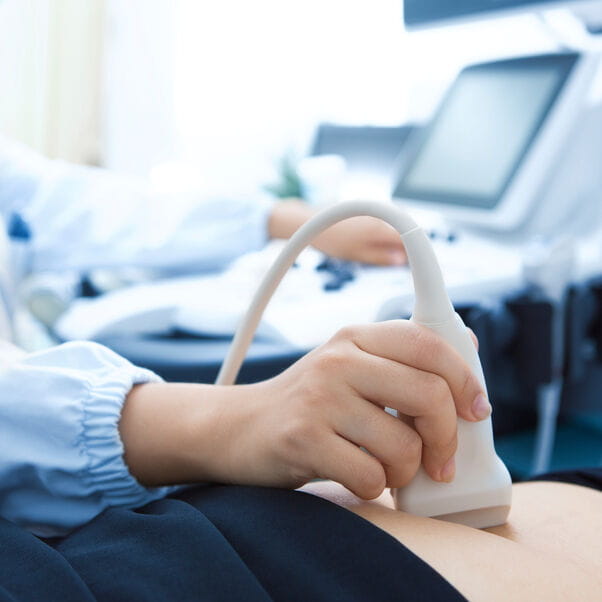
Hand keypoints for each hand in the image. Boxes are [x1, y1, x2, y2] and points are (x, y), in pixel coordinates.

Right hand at [120, 321, 488, 499]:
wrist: (240, 427)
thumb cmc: (310, 403)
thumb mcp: (350, 368)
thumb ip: (401, 361)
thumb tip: (468, 349)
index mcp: (355, 336)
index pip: (428, 343)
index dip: (465, 378)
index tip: (477, 410)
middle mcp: (338, 359)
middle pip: (429, 395)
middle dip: (447, 438)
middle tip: (440, 460)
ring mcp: (319, 398)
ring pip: (404, 446)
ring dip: (406, 471)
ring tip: (385, 467)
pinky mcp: (303, 439)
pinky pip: (372, 477)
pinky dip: (375, 487)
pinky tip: (357, 475)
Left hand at [312, 215, 406, 264]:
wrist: (310, 222)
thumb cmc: (331, 240)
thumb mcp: (357, 255)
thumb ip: (380, 257)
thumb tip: (401, 261)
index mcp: (379, 228)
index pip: (407, 237)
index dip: (413, 251)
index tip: (412, 262)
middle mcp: (379, 217)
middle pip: (402, 230)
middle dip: (405, 244)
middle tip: (400, 261)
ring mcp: (373, 212)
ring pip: (393, 225)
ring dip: (395, 238)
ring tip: (387, 253)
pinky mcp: (367, 210)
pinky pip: (383, 221)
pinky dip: (385, 232)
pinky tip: (375, 242)